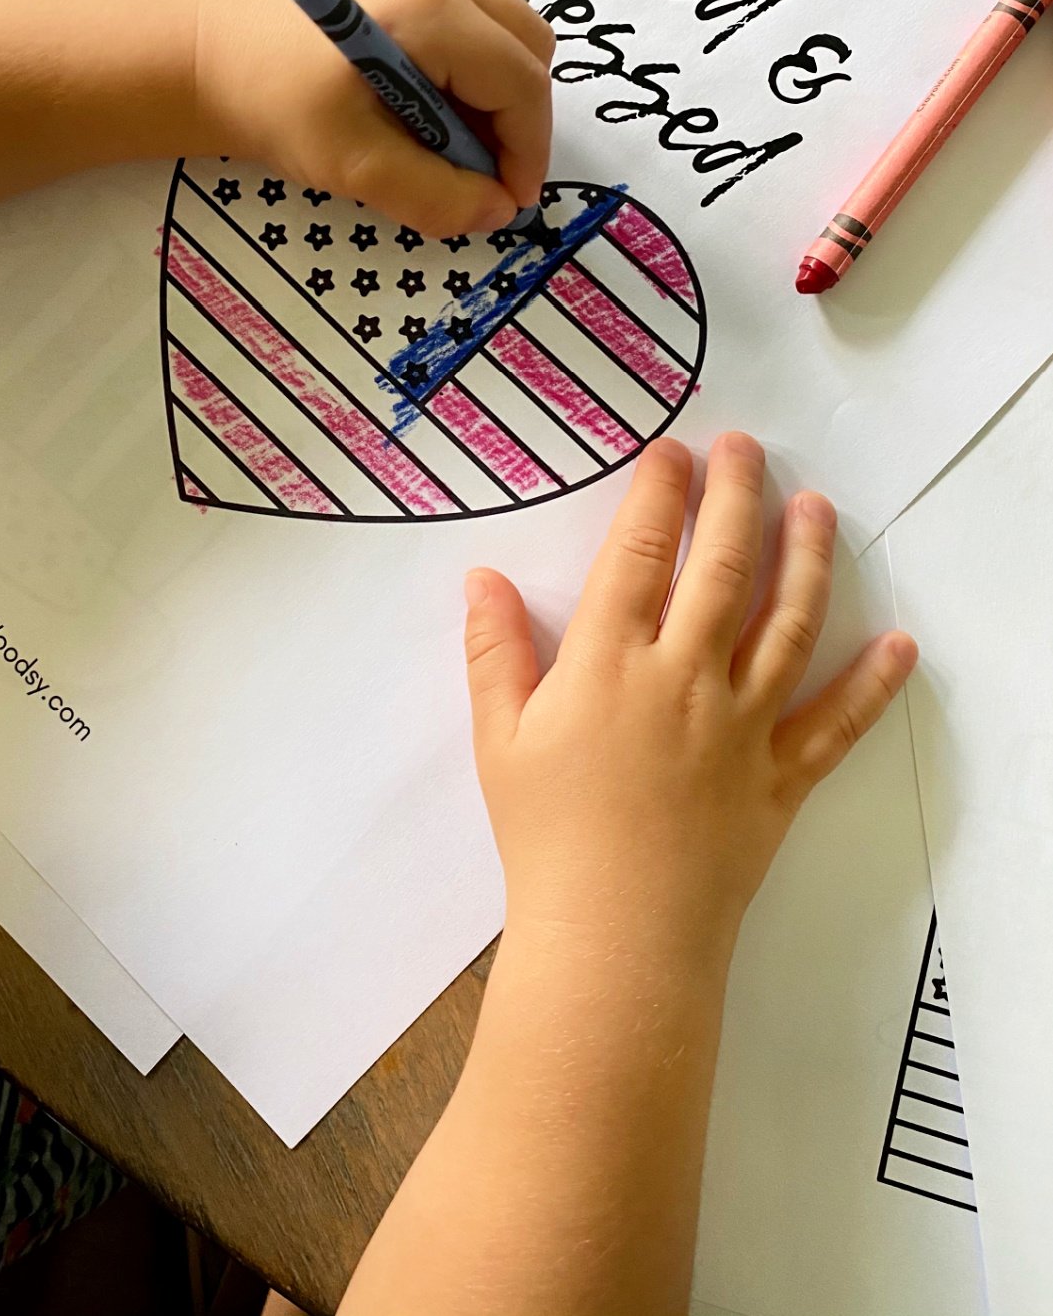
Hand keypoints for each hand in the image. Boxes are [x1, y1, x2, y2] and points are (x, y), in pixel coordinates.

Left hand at [192, 0, 554, 236]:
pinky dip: (468, 73)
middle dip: (515, 119)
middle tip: (478, 175)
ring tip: (444, 146)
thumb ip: (435, 195)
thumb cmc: (270, 104)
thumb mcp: (353, 165)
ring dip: (492, 97)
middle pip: (527, 48)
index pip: (519, 82)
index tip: (509, 202)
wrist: (204, 57)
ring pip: (506, 35)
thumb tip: (497, 211)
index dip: (527, 150)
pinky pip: (473, 24)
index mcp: (431, 7)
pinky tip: (423, 111)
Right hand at [463, 432, 916, 963]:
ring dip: (807, 558)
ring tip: (815, 508)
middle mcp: (685, 677)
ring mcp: (742, 725)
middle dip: (736, 495)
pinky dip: (873, 683)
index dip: (659, 493)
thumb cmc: (548, 838)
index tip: (673, 453)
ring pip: (788, 623)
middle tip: (746, 447)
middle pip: (721, 566)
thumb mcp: (499, 739)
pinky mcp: (781, 777)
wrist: (615, 938)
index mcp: (609, 662)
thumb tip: (484, 578)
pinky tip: (900, 645)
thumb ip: (494, 652)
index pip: (641, 552)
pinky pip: (836, 722)